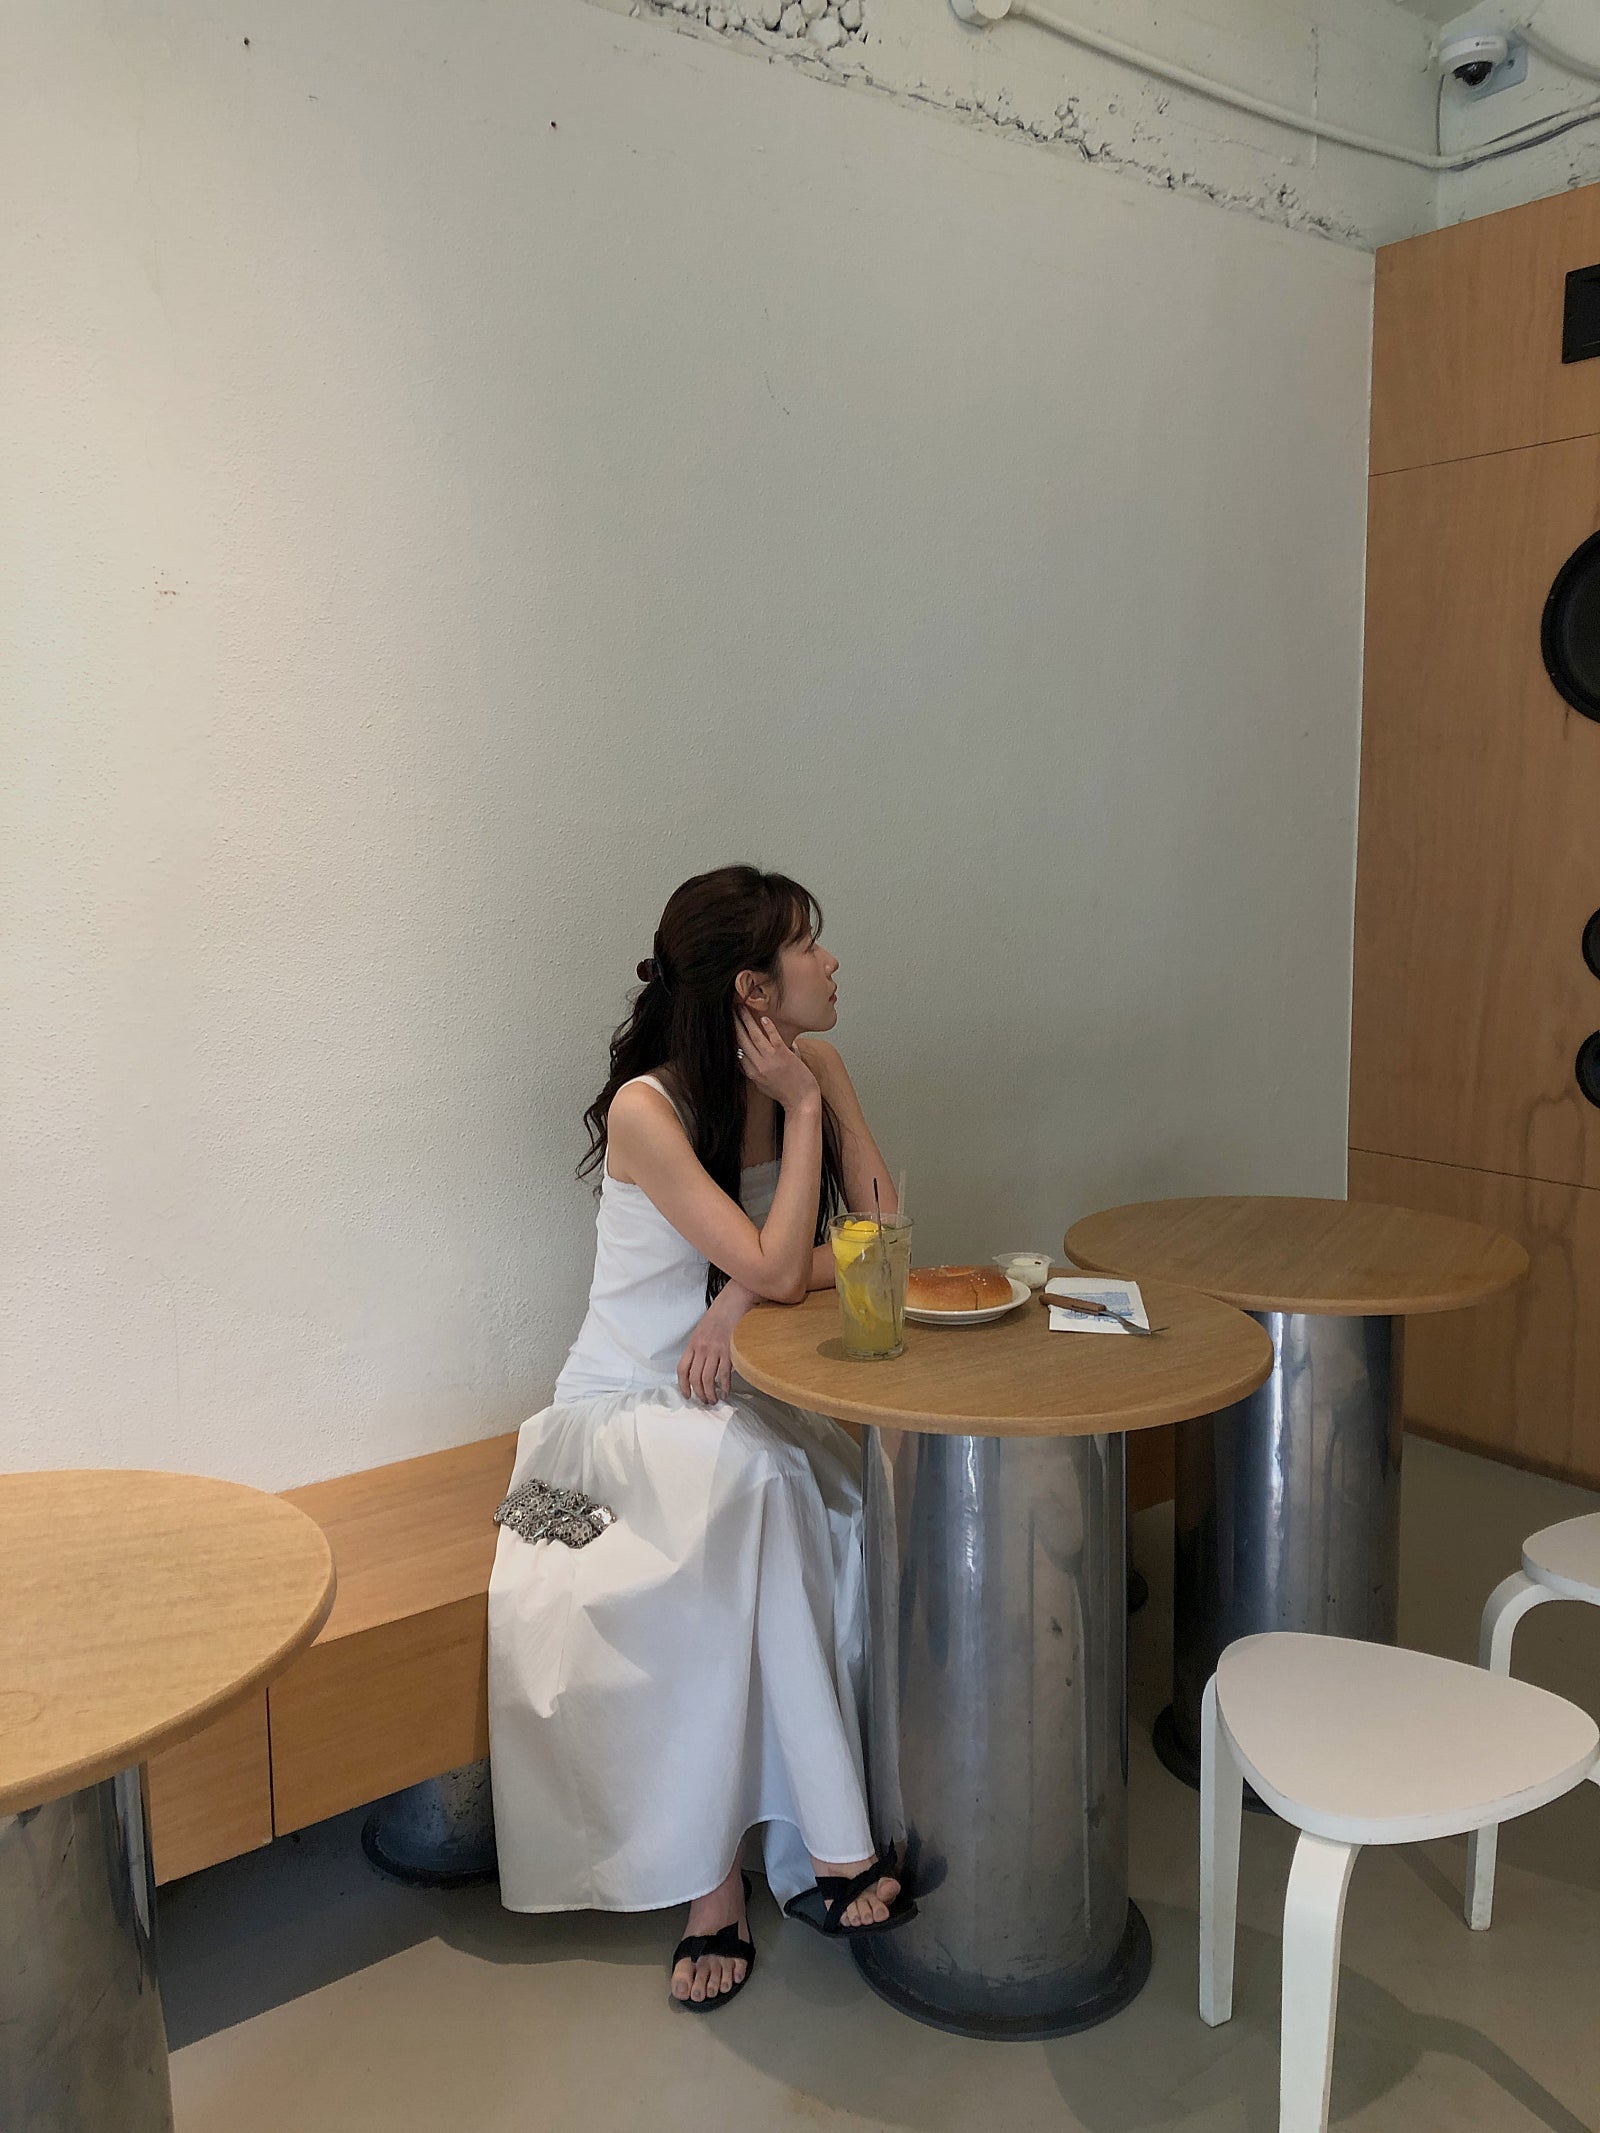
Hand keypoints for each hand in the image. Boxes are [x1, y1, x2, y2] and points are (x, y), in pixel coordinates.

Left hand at [678, 1283, 756, 1404]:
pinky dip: (724, 1386)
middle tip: (704, 1401)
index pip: (682, 1369)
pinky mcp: (729, 1350)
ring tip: (714, 1400)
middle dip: (699, 1393)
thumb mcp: (703, 1329)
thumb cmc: (721, 1314)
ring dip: (710, 1393)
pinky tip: (725, 1392)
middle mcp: (702, 1348)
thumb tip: (700, 1364)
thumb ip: (700, 1346)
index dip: (683, 1385)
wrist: (735, 1301)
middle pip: (694, 1378)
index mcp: (693, 1343)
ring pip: (707, 1379)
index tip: (687, 1395)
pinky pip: (724, 1374)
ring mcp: (715, 1350)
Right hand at [735, 1010, 819, 1112]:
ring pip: (754, 1035)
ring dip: (746, 1019)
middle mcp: (758, 1065)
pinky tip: (764, 1017)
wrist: (801, 1101)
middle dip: (734, 1023)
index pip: (736, 1051)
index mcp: (752, 1073)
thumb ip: (754, 1071)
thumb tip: (747, 1059)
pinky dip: (767, 1027)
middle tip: (729, 1010)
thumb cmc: (784, 1094)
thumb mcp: (762, 1085)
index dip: (730, 1036)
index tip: (726, 1025)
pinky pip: (773, 1037)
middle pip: (741, 1040)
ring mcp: (770, 1059)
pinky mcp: (783, 1054)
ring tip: (741, 1007)